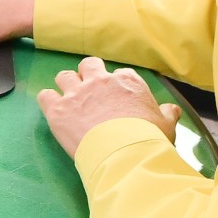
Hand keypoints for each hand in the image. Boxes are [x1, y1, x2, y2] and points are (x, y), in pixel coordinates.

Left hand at [37, 58, 180, 156]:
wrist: (125, 152)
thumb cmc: (148, 139)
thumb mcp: (166, 125)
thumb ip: (167, 114)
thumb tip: (172, 110)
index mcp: (126, 81)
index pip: (119, 74)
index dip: (115, 85)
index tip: (115, 97)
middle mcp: (99, 81)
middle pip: (88, 65)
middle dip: (87, 75)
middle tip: (89, 91)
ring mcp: (77, 93)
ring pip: (64, 76)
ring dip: (66, 85)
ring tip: (69, 99)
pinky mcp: (58, 110)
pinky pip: (45, 96)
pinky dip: (47, 101)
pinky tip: (52, 109)